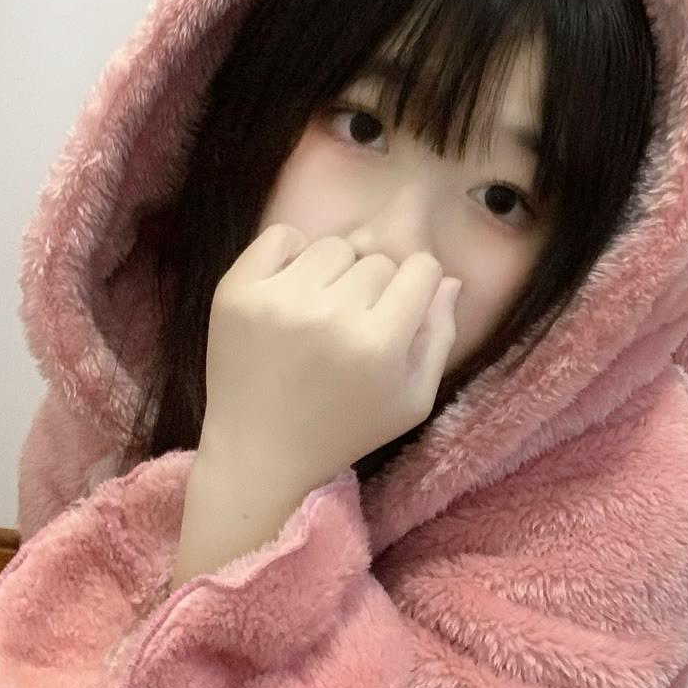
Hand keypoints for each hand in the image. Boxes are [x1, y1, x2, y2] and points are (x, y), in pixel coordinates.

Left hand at [199, 223, 460, 493]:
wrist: (260, 451)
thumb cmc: (346, 429)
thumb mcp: (413, 401)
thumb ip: (440, 337)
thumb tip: (449, 280)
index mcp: (379, 344)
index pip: (423, 268)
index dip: (418, 287)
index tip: (400, 311)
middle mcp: (330, 315)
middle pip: (378, 259)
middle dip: (375, 287)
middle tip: (355, 325)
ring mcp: (278, 300)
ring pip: (334, 245)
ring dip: (336, 271)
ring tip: (322, 310)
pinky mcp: (238, 291)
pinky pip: (281, 236)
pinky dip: (291, 255)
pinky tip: (291, 292)